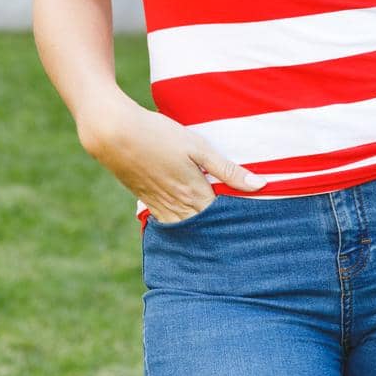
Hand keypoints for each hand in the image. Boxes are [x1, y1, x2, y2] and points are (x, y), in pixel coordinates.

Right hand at [78, 100, 266, 222]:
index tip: (255, 227)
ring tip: (220, 238)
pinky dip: (182, 228)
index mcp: (195, 194)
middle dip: (222, 234)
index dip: (239, 223)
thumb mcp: (199, 147)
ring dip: (202, 234)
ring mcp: (160, 207)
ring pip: (187, 230)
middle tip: (242, 240)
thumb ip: (229, 170)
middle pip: (206, 230)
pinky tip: (190, 226)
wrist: (115, 135)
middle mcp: (178, 207)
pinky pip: (169, 224)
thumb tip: (260, 186)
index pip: (224, 219)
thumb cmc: (160, 135)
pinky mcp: (147, 202)